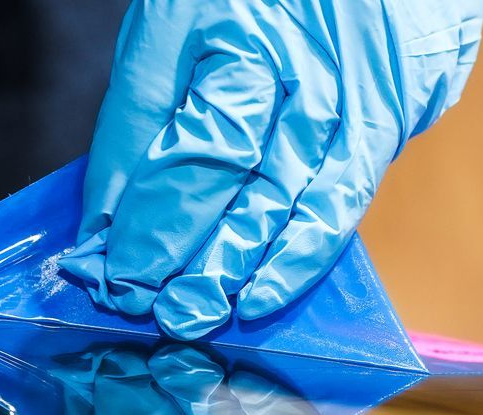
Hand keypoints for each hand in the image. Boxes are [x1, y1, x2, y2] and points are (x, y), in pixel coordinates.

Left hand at [62, 0, 482, 339]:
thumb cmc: (261, 2)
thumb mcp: (180, 25)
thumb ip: (143, 113)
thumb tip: (105, 211)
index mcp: (222, 19)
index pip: (165, 123)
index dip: (136, 205)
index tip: (102, 265)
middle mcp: (286, 55)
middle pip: (219, 164)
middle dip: (170, 243)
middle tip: (134, 302)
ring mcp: (338, 91)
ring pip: (275, 194)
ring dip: (227, 263)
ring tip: (187, 315)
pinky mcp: (380, 123)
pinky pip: (336, 203)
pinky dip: (295, 258)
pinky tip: (259, 298)